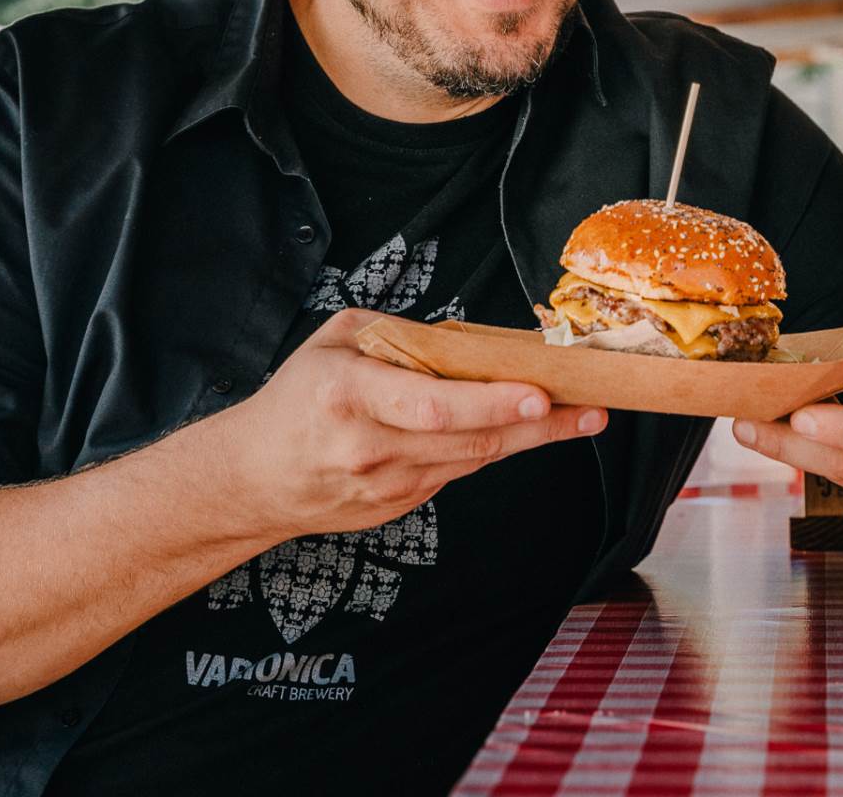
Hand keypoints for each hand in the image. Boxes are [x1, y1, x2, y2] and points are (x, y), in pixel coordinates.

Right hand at [216, 308, 605, 539]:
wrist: (252, 479)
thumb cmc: (295, 399)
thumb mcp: (333, 343)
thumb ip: (396, 334)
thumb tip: (462, 338)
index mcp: (348, 395)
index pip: (432, 406)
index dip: (490, 403)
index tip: (538, 393)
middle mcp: (370, 447)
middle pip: (469, 439)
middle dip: (538, 424)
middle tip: (590, 408)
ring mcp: (386, 486)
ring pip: (474, 460)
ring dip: (531, 439)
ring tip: (582, 416)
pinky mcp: (399, 507)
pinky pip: (456, 472)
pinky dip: (490, 449)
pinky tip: (523, 429)